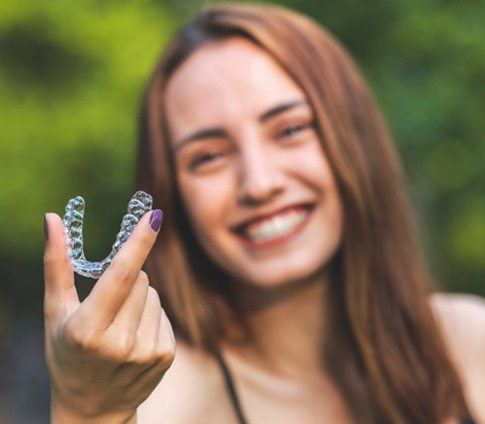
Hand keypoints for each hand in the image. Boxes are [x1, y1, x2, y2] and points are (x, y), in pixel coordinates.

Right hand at [43, 210, 174, 422]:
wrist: (93, 408)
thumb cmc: (66, 354)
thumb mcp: (55, 313)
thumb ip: (56, 264)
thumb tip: (52, 219)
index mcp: (88, 329)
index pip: (120, 275)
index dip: (139, 242)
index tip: (155, 215)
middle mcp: (120, 342)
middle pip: (140, 279)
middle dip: (126, 279)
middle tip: (107, 305)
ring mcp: (146, 351)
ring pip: (153, 294)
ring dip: (139, 299)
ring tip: (119, 326)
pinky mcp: (165, 355)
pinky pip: (163, 313)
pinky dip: (150, 317)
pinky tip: (134, 338)